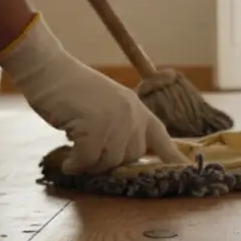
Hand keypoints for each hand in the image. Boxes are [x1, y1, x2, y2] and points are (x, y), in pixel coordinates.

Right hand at [0, 14, 188, 172]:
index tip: (191, 171)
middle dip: (107, 161)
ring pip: (109, 162)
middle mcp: (133, 114)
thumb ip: (121, 127)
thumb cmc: (72, 91)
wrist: (49, 69)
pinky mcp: (94, 125)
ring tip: (75, 149)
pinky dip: (76, 164)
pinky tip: (67, 162)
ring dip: (89, 163)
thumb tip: (122, 161)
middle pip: (129, 158)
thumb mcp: (107, 106)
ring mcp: (115, 119)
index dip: (173, 157)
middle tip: (86, 151)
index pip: (162, 138)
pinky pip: (88, 159)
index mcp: (138, 109)